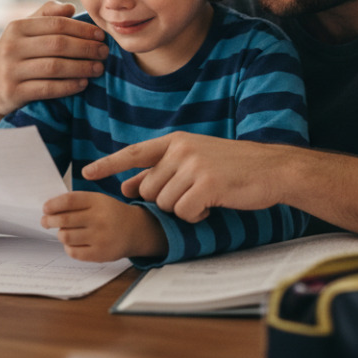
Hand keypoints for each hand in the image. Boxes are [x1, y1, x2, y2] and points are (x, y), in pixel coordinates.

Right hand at [0, 0, 107, 127]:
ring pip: (55, 67)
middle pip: (58, 44)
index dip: (82, 29)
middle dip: (86, 48)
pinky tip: (83, 84)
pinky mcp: (13, 92)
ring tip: (98, 68)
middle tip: (104, 52)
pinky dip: (68, 86)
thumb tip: (70, 7)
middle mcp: (11, 47)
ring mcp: (10, 70)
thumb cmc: (15, 56)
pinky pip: (47, 88)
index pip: (56, 24)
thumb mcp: (23, 32)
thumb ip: (45, 15)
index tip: (100, 35)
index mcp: (16, 27)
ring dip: (81, 67)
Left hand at [41, 191, 165, 262]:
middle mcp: (99, 219)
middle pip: (64, 220)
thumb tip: (49, 209)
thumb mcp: (98, 200)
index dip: (53, 204)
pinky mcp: (100, 254)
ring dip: (60, 234)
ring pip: (66, 237)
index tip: (45, 208)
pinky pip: (73, 252)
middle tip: (45, 221)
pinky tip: (72, 243)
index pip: (68, 201)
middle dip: (49, 221)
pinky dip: (68, 247)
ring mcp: (100, 238)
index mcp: (98, 201)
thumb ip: (77, 202)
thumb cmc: (110, 214)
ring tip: (63, 232)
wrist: (136, 230)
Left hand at [82, 133, 287, 222]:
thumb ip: (162, 170)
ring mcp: (193, 166)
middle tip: (191, 195)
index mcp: (176, 141)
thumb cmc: (233, 167)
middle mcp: (181, 150)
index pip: (134, 153)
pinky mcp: (207, 184)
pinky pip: (185, 212)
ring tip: (206, 196)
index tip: (85, 172)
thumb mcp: (194, 160)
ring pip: (165, 203)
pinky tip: (213, 204)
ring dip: (183, 208)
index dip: (108, 164)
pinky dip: (197, 215)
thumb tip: (127, 186)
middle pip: (149, 189)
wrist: (271, 168)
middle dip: (165, 201)